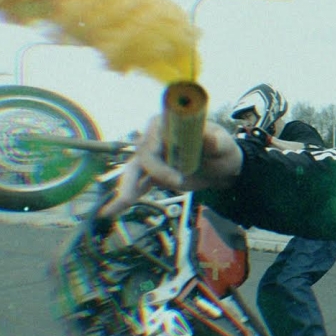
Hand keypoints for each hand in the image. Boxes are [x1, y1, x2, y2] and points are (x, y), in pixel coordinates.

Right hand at [99, 117, 242, 216]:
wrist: (224, 169)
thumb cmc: (224, 150)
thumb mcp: (224, 145)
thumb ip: (215, 141)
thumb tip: (209, 136)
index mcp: (169, 123)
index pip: (155, 136)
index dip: (160, 157)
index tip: (178, 179)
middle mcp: (156, 137)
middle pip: (142, 156)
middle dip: (143, 175)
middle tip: (163, 190)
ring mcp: (152, 155)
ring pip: (133, 171)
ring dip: (125, 189)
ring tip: (111, 209)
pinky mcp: (153, 173)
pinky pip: (137, 184)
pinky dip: (125, 197)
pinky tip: (110, 211)